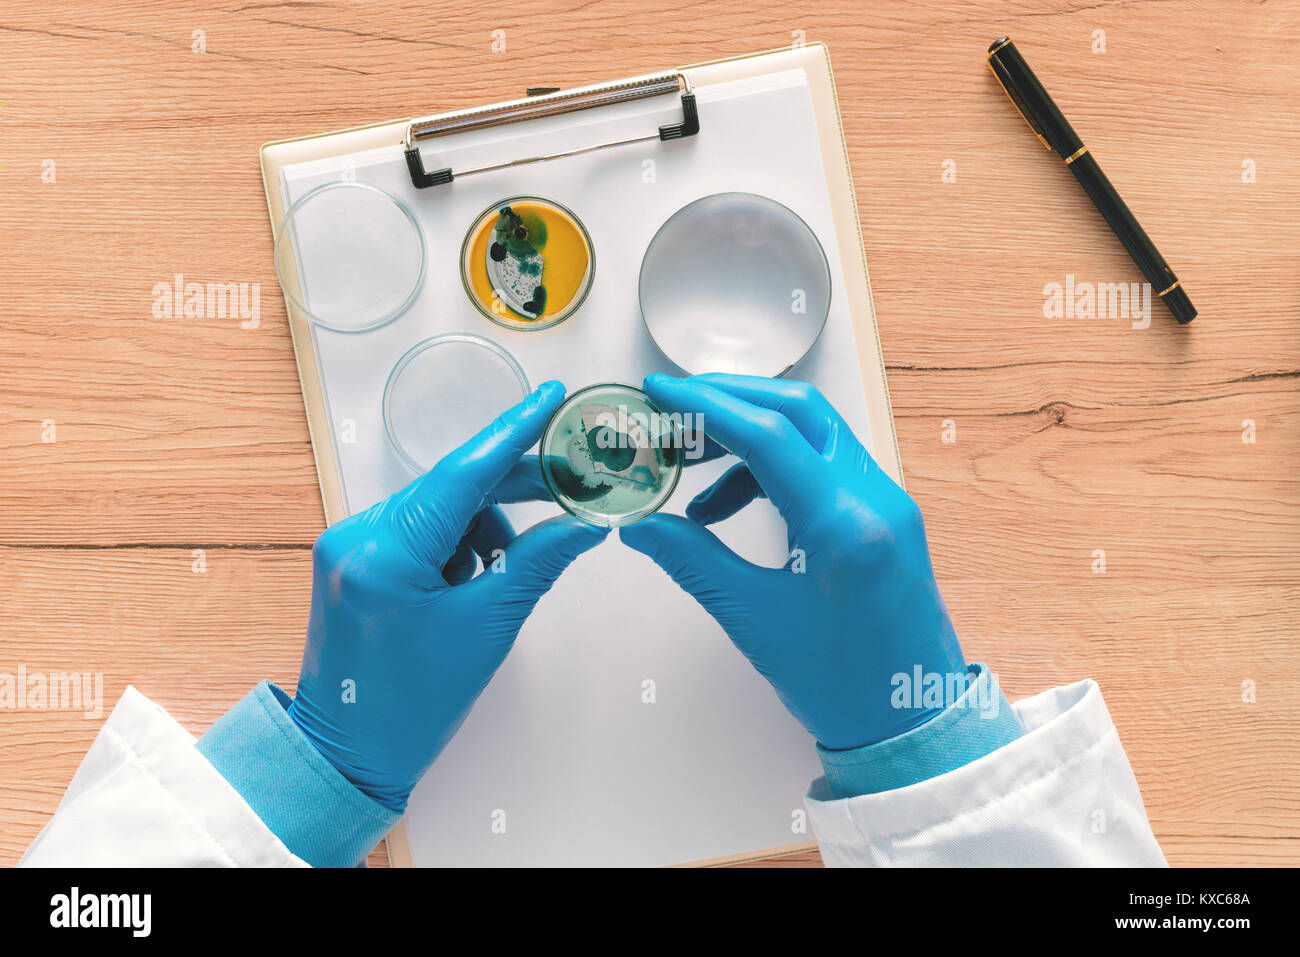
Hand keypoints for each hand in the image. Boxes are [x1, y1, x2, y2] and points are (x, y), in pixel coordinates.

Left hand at [288, 381, 607, 809]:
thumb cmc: (411, 705)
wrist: (348, 755)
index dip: (514, 433)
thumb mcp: (487, 628)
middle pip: (452, 486)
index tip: (550, 398)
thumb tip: (584, 522)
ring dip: (484, 528)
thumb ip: (537, 563)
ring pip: (439, 509)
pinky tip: (472, 584)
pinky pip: (419, 531)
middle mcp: (358, 534)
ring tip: (504, 577)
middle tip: (571, 482)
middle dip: (512, 487)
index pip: (462, 473)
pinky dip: (456, 547)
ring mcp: (349, 545)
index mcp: (387, 550)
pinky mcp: (353, 560)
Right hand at [620, 374, 963, 750]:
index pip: (769, 434)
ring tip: (690, 471)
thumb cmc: (841, 684)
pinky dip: (771, 469)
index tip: (659, 392)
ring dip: (748, 436)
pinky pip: (822, 465)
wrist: (909, 723)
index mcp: (845, 523)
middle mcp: (874, 497)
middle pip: (798, 411)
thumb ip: (694, 561)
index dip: (707, 406)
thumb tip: (640, 525)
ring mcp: (885, 502)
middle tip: (673, 409)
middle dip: (730, 399)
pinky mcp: (883, 514)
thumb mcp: (754, 619)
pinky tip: (725, 508)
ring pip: (812, 433)